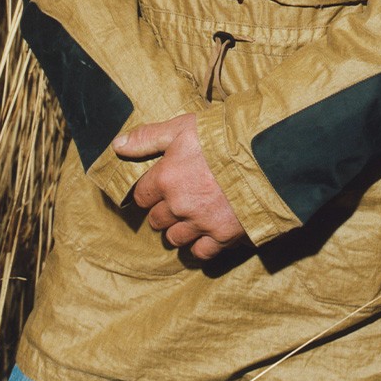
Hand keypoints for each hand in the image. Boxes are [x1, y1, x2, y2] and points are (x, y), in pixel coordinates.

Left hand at [112, 114, 244, 259]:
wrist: (264, 152)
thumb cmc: (222, 136)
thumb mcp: (182, 127)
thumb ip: (148, 138)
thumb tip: (116, 146)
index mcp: (165, 178)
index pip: (142, 196)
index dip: (150, 191)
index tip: (160, 186)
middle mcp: (178, 205)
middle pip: (157, 220)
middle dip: (164, 211)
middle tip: (179, 199)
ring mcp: (200, 222)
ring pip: (175, 238)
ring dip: (180, 229)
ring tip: (193, 215)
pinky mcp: (223, 235)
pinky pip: (201, 252)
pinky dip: (201, 244)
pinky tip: (207, 231)